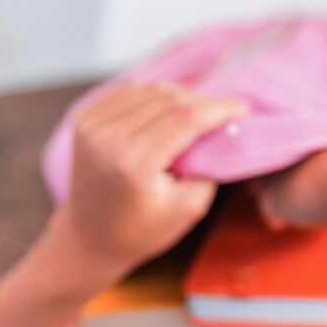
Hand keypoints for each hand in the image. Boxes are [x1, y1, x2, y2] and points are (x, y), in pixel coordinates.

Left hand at [57, 80, 247, 277]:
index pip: (186, 118)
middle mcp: (108, 138)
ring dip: (179, 95)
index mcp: (134, 163)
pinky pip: (129, 91)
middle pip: (169, 99)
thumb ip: (208, 166)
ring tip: (197, 111)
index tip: (242, 107)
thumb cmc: (143, 229)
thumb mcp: (188, 208)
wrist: (89, 236)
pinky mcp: (84, 118)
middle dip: (202, 101)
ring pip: (150, 89)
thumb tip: (221, 129)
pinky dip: (153, 94)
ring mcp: (92, 125)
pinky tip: (168, 107)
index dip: (219, 109)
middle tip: (223, 112)